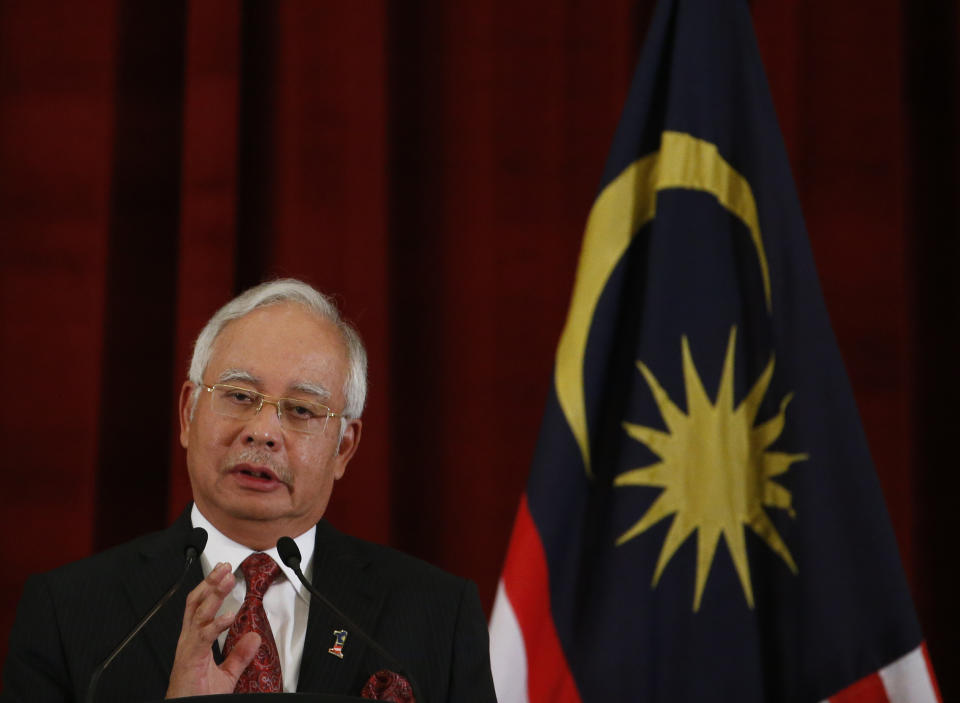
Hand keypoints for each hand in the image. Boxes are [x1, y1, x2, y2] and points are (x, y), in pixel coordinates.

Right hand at [165, 562, 260, 697]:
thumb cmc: (199, 695)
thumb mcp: (226, 673)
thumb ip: (239, 655)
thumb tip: (254, 638)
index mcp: (194, 641)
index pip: (199, 607)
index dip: (209, 588)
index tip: (222, 573)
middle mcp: (188, 640)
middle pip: (196, 604)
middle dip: (210, 583)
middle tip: (224, 567)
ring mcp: (188, 648)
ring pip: (199, 614)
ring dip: (213, 595)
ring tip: (226, 580)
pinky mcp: (191, 660)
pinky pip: (204, 637)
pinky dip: (216, 624)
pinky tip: (229, 615)